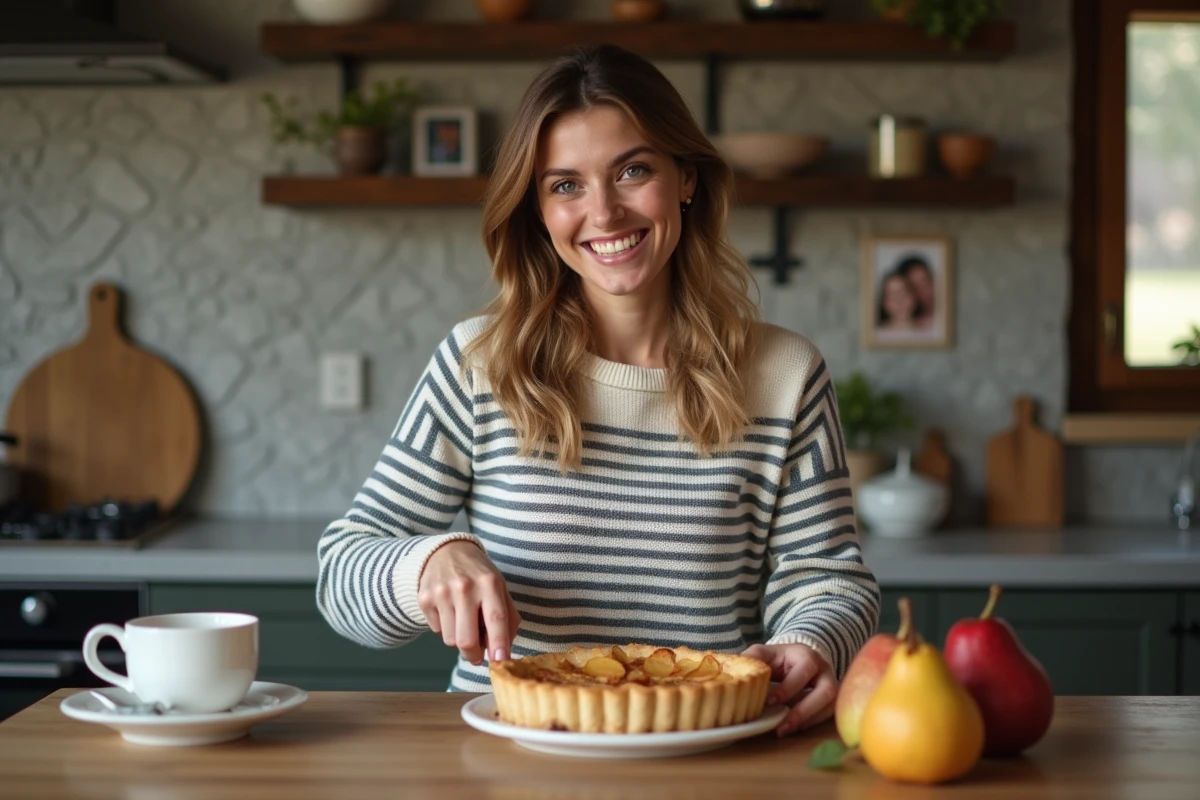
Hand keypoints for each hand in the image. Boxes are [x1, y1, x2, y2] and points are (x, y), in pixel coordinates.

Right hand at [417, 540, 520, 665]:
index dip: (499, 644)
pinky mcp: (424, 598)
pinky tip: (449, 611)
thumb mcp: (500, 588)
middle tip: (478, 656)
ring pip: (450, 640)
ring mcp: (442, 592)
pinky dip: (445, 628)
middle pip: (466, 640)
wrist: (446, 552)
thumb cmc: (478, 575)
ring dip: (459, 640)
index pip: (496, 619)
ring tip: (464, 622)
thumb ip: (508, 618)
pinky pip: (436, 630)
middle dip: (474, 655)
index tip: (500, 661)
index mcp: (489, 583)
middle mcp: (464, 587)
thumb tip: (504, 651)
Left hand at [741, 643, 837, 737]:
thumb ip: (752, 659)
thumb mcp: (763, 653)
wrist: (795, 660)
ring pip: (831, 705)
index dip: (788, 688)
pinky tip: (794, 728)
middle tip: (781, 725)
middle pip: (826, 691)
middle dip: (803, 710)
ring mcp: (832, 685)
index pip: (804, 670)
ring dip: (808, 720)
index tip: (770, 702)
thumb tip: (734, 670)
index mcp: (807, 655)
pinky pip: (830, 714)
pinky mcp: (832, 700)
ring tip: (784, 731)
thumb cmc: (777, 658)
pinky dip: (812, 723)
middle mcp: (824, 670)